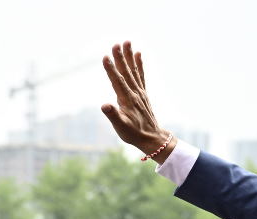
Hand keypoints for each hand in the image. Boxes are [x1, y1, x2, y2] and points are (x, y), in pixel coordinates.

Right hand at [101, 41, 172, 159]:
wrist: (152, 138)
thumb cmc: (133, 134)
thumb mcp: (120, 128)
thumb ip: (113, 115)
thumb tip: (104, 105)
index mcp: (127, 100)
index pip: (118, 81)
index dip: (111, 69)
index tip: (106, 56)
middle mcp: (135, 93)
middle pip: (126, 72)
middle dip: (120, 57)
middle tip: (116, 43)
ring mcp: (139, 92)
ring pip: (133, 71)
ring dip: (129, 56)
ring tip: (127, 42)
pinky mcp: (142, 93)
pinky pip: (140, 75)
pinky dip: (139, 64)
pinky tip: (138, 54)